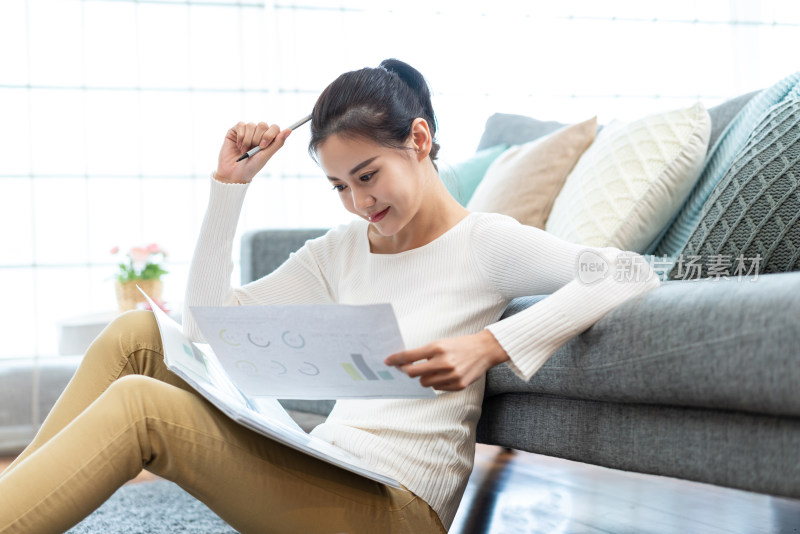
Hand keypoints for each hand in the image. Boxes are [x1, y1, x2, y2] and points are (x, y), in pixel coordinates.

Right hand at [215, 121, 290, 184]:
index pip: (275, 128)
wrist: (233, 173)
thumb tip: (289, 130)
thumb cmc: (251, 167)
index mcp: (269, 140)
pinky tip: (238, 146)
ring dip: (247, 140)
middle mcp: (259, 133)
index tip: (262, 146)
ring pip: (251, 125)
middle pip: (263, 125)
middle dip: (257, 139)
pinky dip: (240, 137)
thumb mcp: (265, 156)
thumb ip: (277, 143)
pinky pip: (241, 125)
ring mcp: (247, 131)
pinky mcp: (236, 130)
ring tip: (244, 150)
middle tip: (252, 150)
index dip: (269, 135)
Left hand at [384, 330, 509, 390]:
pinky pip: (437, 388)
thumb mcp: (441, 343)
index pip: (410, 356)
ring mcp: (451, 375)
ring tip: (432, 370)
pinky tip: (444, 375)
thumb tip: (406, 364)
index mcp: (438, 348)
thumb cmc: (460, 345)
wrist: (484, 350)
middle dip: (407, 372)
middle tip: (405, 369)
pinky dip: (436, 382)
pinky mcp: (458, 385)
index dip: (396, 359)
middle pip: (414, 373)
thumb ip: (425, 353)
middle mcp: (444, 362)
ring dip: (423, 378)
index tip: (387, 361)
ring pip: (425, 383)